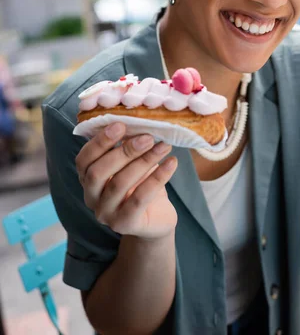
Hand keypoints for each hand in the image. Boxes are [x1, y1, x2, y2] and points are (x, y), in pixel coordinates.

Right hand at [75, 123, 177, 239]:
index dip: (99, 141)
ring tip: (164, 146)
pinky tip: (172, 163)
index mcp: (87, 178)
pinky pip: (139, 199)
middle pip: (98, 172)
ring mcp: (106, 214)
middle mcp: (91, 197)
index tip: (121, 124)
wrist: (157, 218)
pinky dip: (157, 178)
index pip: (83, 160)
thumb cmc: (141, 183)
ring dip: (144, 161)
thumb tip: (138, 118)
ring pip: (119, 184)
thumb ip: (126, 145)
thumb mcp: (131, 163)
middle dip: (123, 151)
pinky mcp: (125, 224)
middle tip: (148, 137)